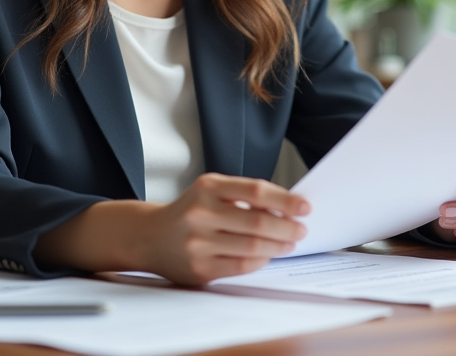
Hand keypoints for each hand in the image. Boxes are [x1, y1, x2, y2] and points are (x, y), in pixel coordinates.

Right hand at [139, 173, 309, 284]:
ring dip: (278, 246)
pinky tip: (267, 255)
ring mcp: (198, 243)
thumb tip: (287, 208)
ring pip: (252, 247)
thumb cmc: (190, 211)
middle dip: (287, 227)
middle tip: (301, 229)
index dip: (285, 200)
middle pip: (257, 222)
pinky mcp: (199, 268)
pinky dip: (260, 261)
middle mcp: (200, 213)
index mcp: (207, 187)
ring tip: (289, 242)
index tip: (305, 207)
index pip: (256, 191)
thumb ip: (243, 195)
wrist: (150, 236)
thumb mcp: (211, 191)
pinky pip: (240, 266)